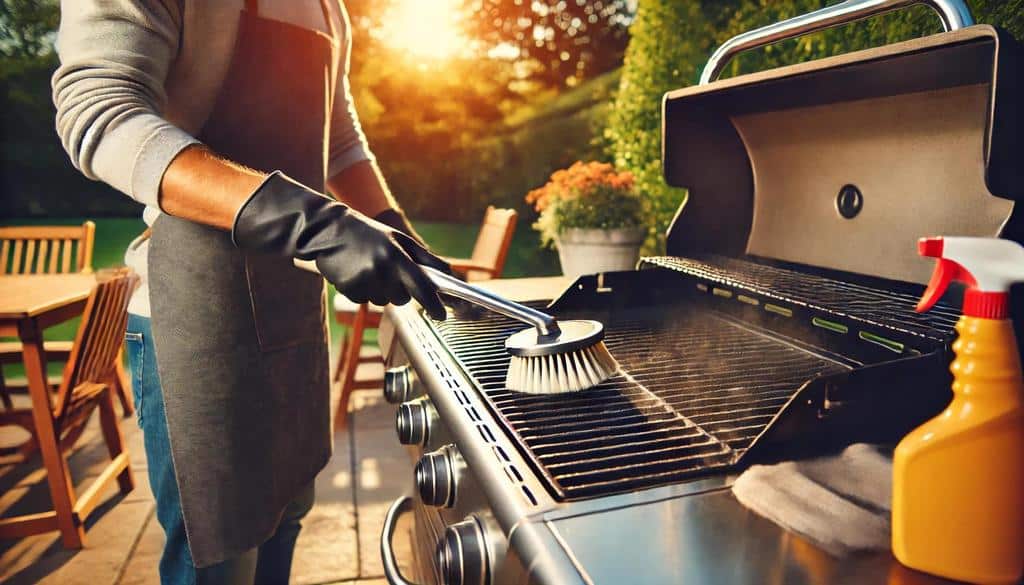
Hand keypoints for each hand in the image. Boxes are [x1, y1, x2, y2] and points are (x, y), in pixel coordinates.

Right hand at [232, 172, 446, 319]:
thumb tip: (448, 274)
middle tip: (390, 271)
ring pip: (384, 301)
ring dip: (383, 290)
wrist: (327, 231)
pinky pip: (366, 300)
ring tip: (370, 267)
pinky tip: (357, 272)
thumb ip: (424, 258)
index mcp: (397, 256)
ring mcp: (365, 283)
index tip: (441, 315)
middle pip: (403, 299)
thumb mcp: (398, 239)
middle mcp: (382, 272)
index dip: (434, 304)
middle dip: (402, 290)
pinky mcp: (350, 291)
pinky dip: (366, 291)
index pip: (422, 287)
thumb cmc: (368, 234)